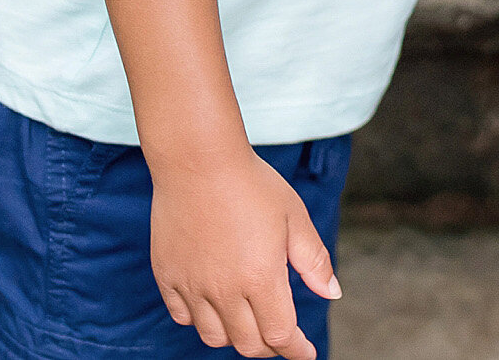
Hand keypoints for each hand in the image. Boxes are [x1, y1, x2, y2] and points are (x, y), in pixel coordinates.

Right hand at [151, 151, 339, 356]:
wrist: (197, 158)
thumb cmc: (251, 183)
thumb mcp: (293, 217)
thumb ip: (313, 261)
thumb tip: (331, 294)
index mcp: (260, 278)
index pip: (281, 336)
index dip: (297, 350)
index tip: (305, 353)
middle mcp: (224, 289)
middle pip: (249, 344)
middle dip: (270, 346)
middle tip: (280, 335)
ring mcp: (192, 284)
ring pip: (214, 336)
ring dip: (235, 336)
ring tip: (246, 319)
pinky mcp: (167, 274)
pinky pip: (182, 315)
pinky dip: (200, 319)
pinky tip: (213, 303)